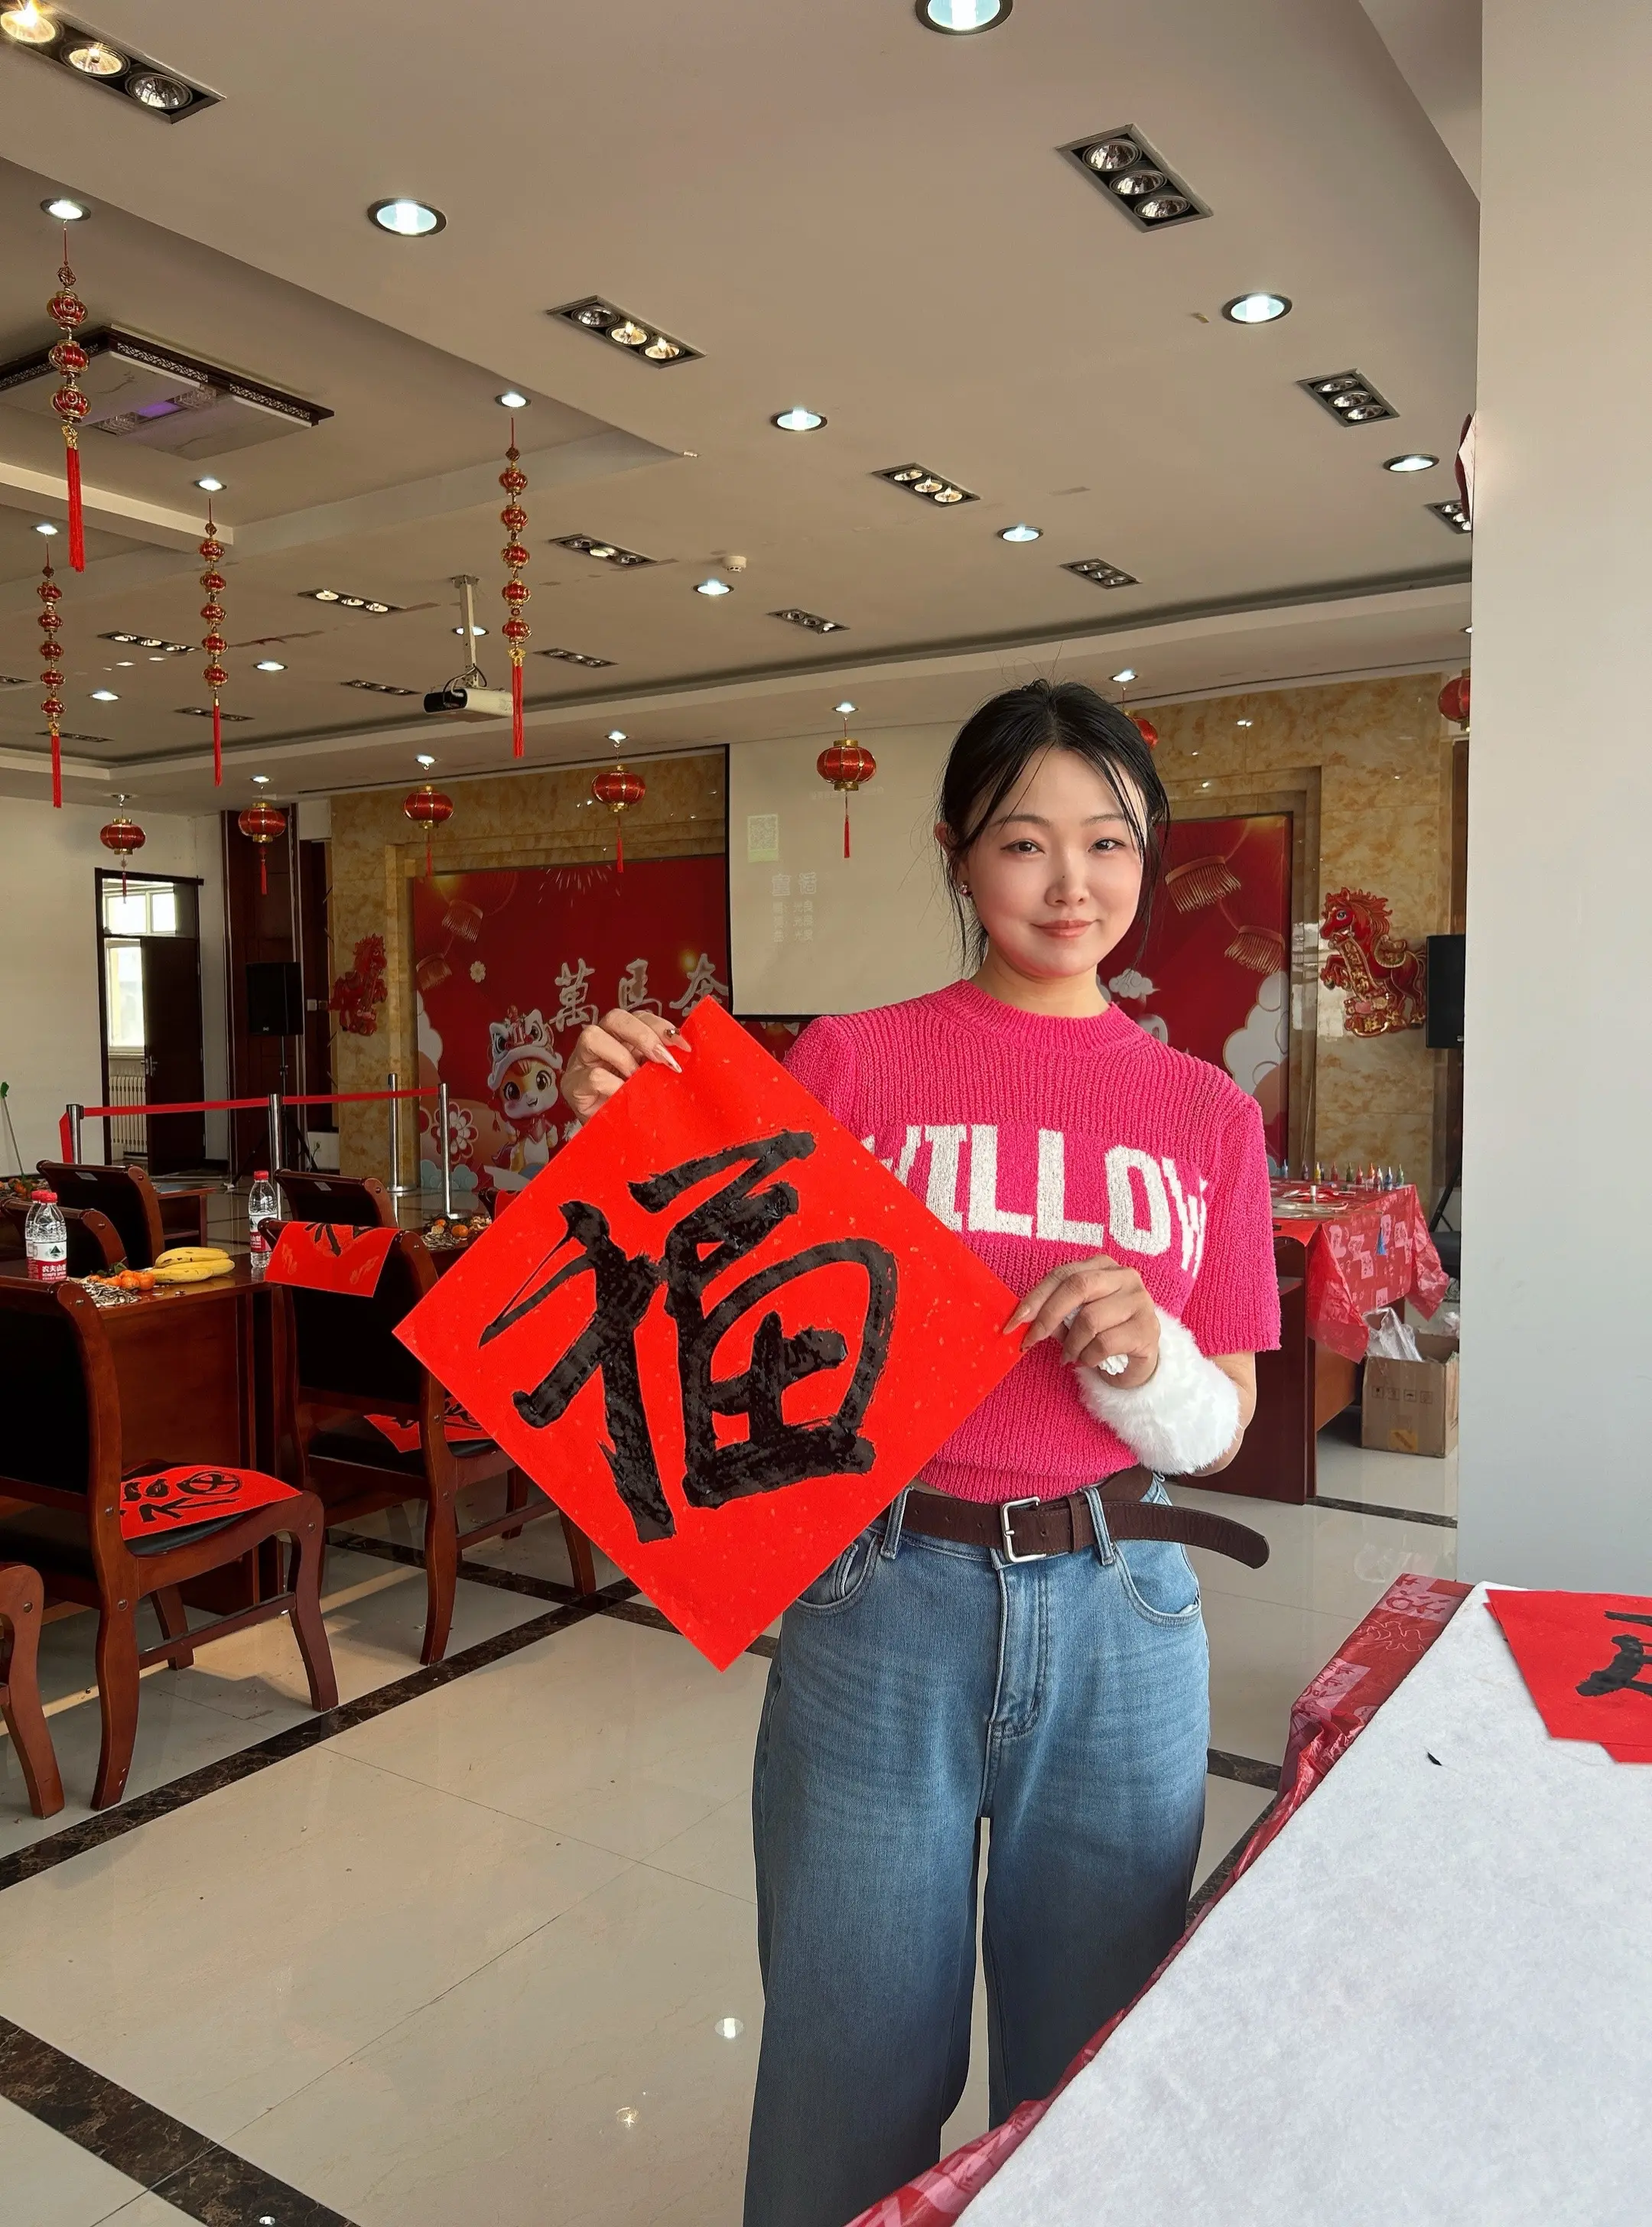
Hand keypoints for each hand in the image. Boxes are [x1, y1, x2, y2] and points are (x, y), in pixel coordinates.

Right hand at [559, 1007, 687, 1120]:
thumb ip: (661, 1064)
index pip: (639, 1017)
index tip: (682, 1045)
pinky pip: (592, 1075)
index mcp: (622, 1039)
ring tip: (637, 1079)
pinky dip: (614, 1085)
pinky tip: (624, 1096)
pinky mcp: (571, 1085)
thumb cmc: (633, 1110)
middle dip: (643, 1034)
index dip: (661, 1026)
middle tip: (663, 1059)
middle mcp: (600, 1044)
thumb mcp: (652, 1082)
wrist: (614, 1142)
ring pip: (592, 1036)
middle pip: (615, 1017)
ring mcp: (581, 1062)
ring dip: (623, 1057)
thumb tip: (684, 1051)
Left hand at [1004, 1254, 1159, 1388]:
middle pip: (1077, 1287)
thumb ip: (1055, 1313)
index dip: (1035, 1298)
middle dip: (1048, 1316)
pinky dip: (1088, 1357)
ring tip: (1069, 1356)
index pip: (1062, 1274)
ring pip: (1090, 1319)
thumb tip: (1023, 1319)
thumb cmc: (1102, 1333)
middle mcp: (1124, 1276)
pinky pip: (1104, 1343)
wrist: (1139, 1361)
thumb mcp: (1075, 1318)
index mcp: (1101, 1266)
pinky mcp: (1147, 1329)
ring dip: (1071, 1344)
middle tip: (1032, 1340)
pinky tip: (1089, 1361)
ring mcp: (1139, 1300)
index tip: (1014, 1321)